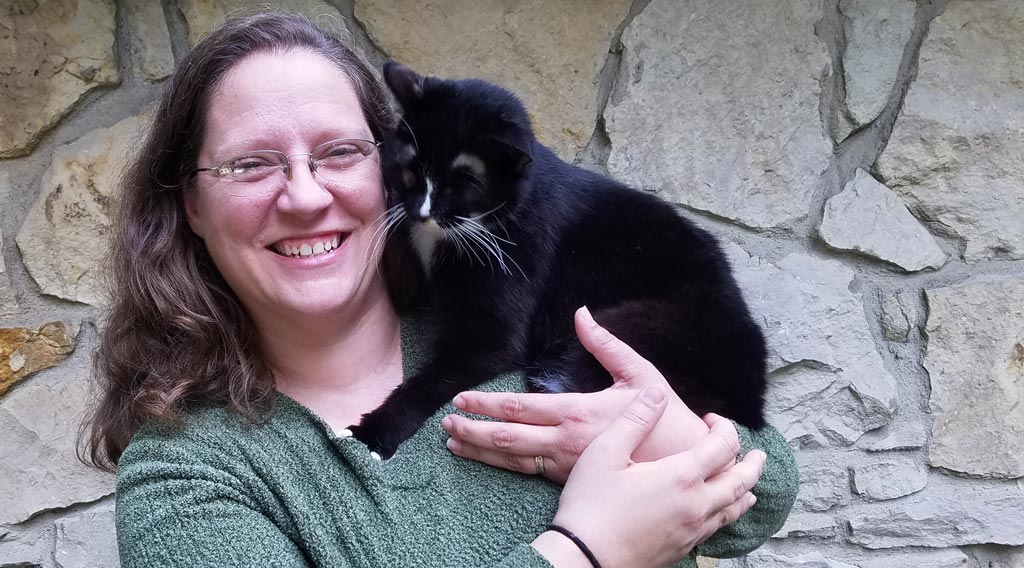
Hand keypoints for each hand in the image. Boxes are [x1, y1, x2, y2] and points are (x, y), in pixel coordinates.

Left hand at [442, 306, 710, 482]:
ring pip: (513, 458)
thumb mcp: (640, 375)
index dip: (487, 403)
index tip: (461, 398)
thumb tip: (582, 314)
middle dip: (473, 429)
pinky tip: (486, 458)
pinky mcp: (570, 479)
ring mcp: (566, 464)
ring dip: (481, 449)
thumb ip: (607, 345)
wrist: (683, 465)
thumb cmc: (665, 418)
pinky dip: (501, 465)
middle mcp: (566, 441)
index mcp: (578, 412)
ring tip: (454, 442)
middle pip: (508, 436)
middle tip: (446, 422)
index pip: (520, 408)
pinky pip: (527, 473)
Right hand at [532, 388, 764, 567]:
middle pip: (741, 481)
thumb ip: (636, 419)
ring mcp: (692, 530)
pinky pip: (717, 528)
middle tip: (758, 453)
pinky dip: (728, 514)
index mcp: (682, 476)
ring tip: (750, 485)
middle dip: (753, 463)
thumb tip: (658, 393)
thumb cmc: (591, 504)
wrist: (585, 558)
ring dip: (745, 491)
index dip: (724, 426)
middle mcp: (696, 504)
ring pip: (733, 509)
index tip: (712, 418)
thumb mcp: (606, 452)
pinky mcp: (683, 549)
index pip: (723, 445)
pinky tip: (720, 513)